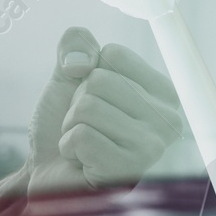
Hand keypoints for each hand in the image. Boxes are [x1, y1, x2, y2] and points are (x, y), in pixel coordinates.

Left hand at [25, 27, 183, 193]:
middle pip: (100, 81)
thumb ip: (75, 45)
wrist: (47, 170)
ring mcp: (152, 147)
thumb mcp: (68, 75)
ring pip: (89, 107)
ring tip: (83, 144)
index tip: (95, 101)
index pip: (114, 54)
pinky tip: (81, 161)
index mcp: (163, 93)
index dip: (88, 74)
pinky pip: (82, 135)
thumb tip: (82, 60)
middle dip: (78, 103)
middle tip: (87, 126)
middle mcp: (168, 120)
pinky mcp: (128, 170)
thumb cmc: (66, 124)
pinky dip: (69, 146)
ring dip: (72, 125)